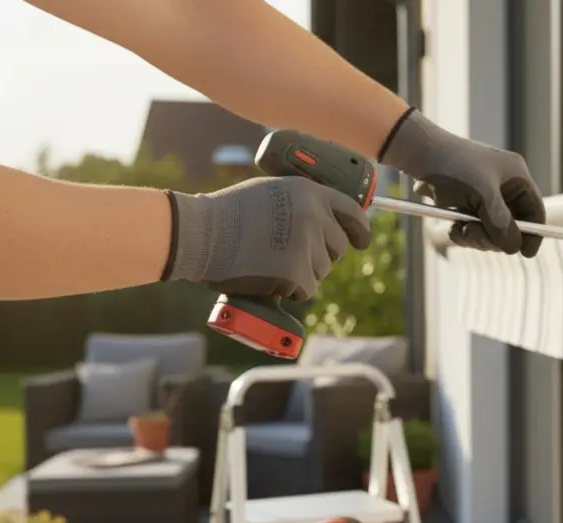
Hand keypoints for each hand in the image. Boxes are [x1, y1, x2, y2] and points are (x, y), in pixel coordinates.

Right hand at [164, 176, 371, 300]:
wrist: (199, 233)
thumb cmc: (228, 214)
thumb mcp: (271, 192)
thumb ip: (301, 202)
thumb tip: (328, 219)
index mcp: (310, 192)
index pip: (351, 212)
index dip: (359, 229)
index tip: (362, 241)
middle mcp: (314, 216)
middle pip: (338, 247)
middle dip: (320, 254)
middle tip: (288, 253)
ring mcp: (307, 245)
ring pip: (322, 270)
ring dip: (302, 272)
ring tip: (269, 259)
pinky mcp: (296, 273)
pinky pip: (307, 290)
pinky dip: (290, 290)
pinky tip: (268, 275)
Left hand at [381, 110, 546, 256]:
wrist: (417, 154)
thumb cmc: (454, 167)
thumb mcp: (482, 195)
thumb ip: (501, 223)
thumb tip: (514, 248)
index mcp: (515, 177)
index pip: (535, 210)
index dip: (534, 233)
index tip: (526, 254)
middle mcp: (504, 187)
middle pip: (513, 226)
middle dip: (494, 236)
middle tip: (476, 234)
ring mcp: (485, 197)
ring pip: (492, 232)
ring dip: (477, 237)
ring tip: (460, 229)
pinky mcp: (467, 205)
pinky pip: (475, 229)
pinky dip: (465, 234)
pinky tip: (453, 228)